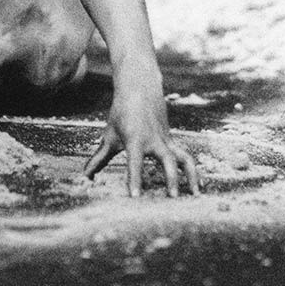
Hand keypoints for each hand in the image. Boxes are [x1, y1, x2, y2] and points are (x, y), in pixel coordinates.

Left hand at [82, 85, 199, 196]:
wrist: (140, 88)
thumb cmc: (122, 113)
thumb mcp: (110, 135)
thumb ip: (99, 158)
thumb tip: (85, 176)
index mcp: (136, 139)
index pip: (135, 162)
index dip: (135, 180)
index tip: (135, 197)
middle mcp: (154, 140)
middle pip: (167, 160)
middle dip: (171, 179)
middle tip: (172, 197)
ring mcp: (166, 140)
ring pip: (184, 157)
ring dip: (191, 176)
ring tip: (196, 194)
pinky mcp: (172, 141)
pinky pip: (185, 156)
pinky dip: (193, 170)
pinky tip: (199, 186)